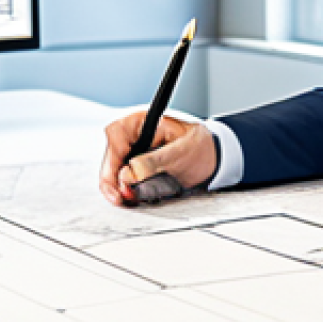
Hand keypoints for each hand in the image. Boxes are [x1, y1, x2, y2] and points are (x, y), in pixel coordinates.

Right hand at [99, 113, 217, 205]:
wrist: (211, 158)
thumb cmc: (199, 147)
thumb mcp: (180, 152)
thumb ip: (155, 162)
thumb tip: (130, 172)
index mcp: (143, 122)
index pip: (116, 136)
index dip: (112, 158)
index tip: (120, 178)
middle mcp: (134, 136)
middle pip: (111, 156)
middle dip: (112, 180)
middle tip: (120, 198)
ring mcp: (133, 151)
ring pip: (114, 170)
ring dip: (119, 188)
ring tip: (129, 200)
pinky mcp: (136, 166)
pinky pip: (123, 179)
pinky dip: (126, 191)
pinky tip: (132, 198)